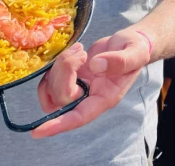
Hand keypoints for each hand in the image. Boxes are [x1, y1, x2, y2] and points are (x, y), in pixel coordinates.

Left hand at [33, 28, 151, 138]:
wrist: (130, 43)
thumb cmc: (136, 50)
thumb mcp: (135, 53)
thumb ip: (119, 61)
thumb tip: (95, 65)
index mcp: (105, 97)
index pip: (79, 116)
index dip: (59, 124)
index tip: (39, 131)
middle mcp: (89, 97)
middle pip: (61, 97)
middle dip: (65, 71)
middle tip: (82, 53)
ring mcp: (78, 87)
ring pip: (52, 88)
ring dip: (60, 66)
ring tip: (79, 49)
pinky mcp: (71, 76)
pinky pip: (51, 77)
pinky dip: (57, 63)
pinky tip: (75, 50)